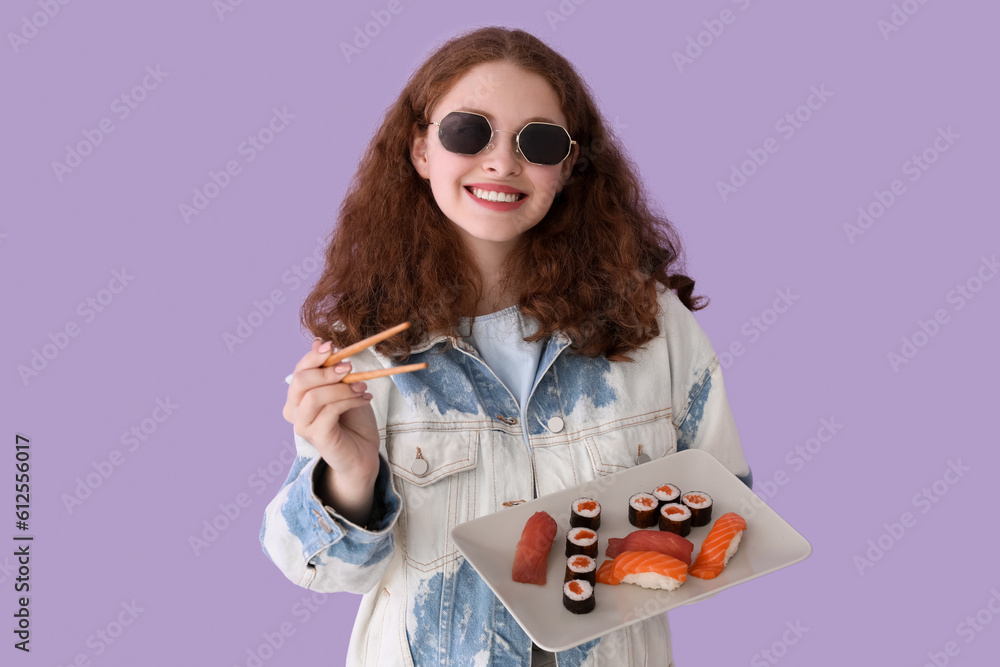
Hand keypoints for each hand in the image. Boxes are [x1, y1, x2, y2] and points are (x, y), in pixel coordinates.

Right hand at [283, 339, 379, 517]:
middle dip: (326, 370)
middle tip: (350, 367)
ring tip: (363, 387)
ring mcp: (303, 426)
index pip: (299, 370)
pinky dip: (349, 401)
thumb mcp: (344, 387)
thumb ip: (331, 368)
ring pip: (314, 396)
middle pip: (300, 381)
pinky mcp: (317, 437)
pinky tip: (364, 399)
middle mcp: (294, 411)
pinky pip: (329, 411)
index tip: (332, 346)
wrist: (363, 452)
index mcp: (297, 396)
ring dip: (341, 388)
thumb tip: (319, 341)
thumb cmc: (352, 420)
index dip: (313, 356)